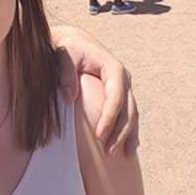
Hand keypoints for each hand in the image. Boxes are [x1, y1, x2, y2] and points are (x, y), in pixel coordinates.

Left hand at [54, 26, 138, 154]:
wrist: (73, 40)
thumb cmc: (67, 47)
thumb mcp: (64, 54)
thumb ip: (66, 73)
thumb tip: (69, 97)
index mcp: (113, 69)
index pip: (116, 98)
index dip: (110, 118)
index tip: (100, 136)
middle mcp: (123, 78)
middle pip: (128, 109)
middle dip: (121, 132)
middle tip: (109, 152)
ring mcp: (124, 86)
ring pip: (132, 114)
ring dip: (127, 134)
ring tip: (121, 154)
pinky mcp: (120, 93)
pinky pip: (128, 113)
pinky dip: (128, 130)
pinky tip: (128, 146)